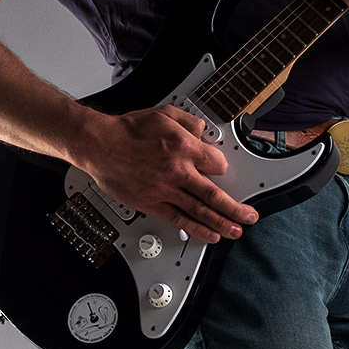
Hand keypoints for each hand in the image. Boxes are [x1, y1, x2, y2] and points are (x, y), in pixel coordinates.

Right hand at [80, 105, 257, 244]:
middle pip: (215, 196)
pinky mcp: (151, 204)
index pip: (218, 164)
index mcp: (184, 148)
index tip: (221, 169)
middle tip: (249, 216)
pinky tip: (209, 235)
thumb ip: (189, 122)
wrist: (99, 145)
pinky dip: (196, 229)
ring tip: (235, 231)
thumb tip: (203, 132)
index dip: (222, 167)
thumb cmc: (128, 130)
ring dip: (221, 224)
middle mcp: (177, 171)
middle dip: (236, 209)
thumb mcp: (165, 114)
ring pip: (200, 212)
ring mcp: (165, 190)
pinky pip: (178, 219)